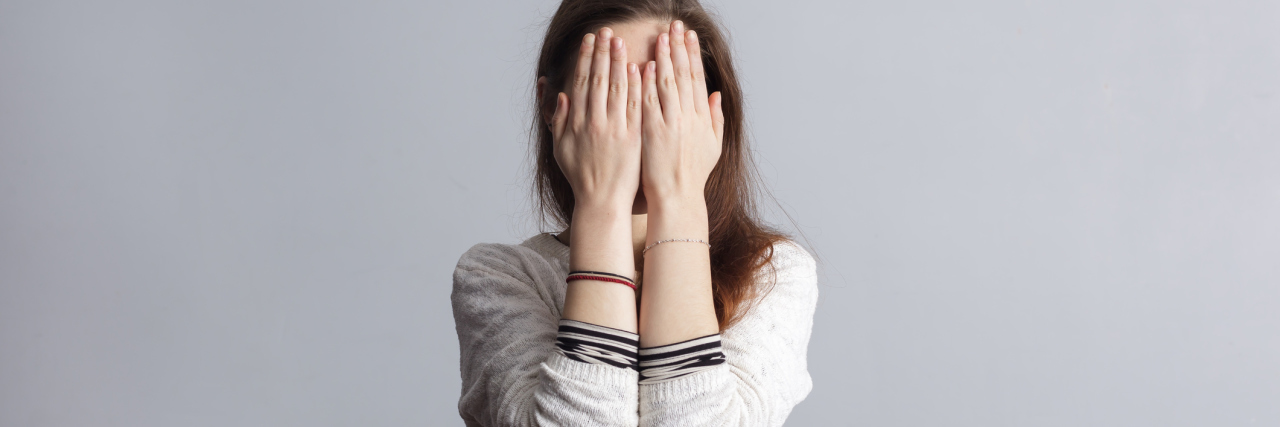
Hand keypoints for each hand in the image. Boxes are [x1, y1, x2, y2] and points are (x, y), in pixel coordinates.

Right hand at [550, 27, 642, 208]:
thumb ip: (559, 122)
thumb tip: (563, 97)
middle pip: (598, 80)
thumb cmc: (581, 178)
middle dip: (602, 53)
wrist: (602, 202)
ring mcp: (615, 129)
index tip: (589, 41)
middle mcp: (595, 123)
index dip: (585, 59)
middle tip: (605, 32)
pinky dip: (636, 86)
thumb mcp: (561, 150)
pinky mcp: (633, 138)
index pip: (581, 83)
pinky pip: (635, 106)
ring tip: (620, 41)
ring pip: (616, 88)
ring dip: (618, 62)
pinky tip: (639, 68)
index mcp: (577, 123)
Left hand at [640, 20, 725, 204]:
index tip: (689, 35)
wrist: (678, 197)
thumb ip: (715, 118)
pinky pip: (650, 102)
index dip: (693, 54)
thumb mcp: (713, 146)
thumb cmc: (693, 175)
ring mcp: (670, 124)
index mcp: (702, 118)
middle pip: (683, 75)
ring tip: (660, 36)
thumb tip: (716, 95)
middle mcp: (688, 118)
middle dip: (679, 47)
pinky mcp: (653, 132)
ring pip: (667, 83)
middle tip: (675, 26)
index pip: (697, 78)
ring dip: (664, 58)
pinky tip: (647, 64)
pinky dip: (648, 83)